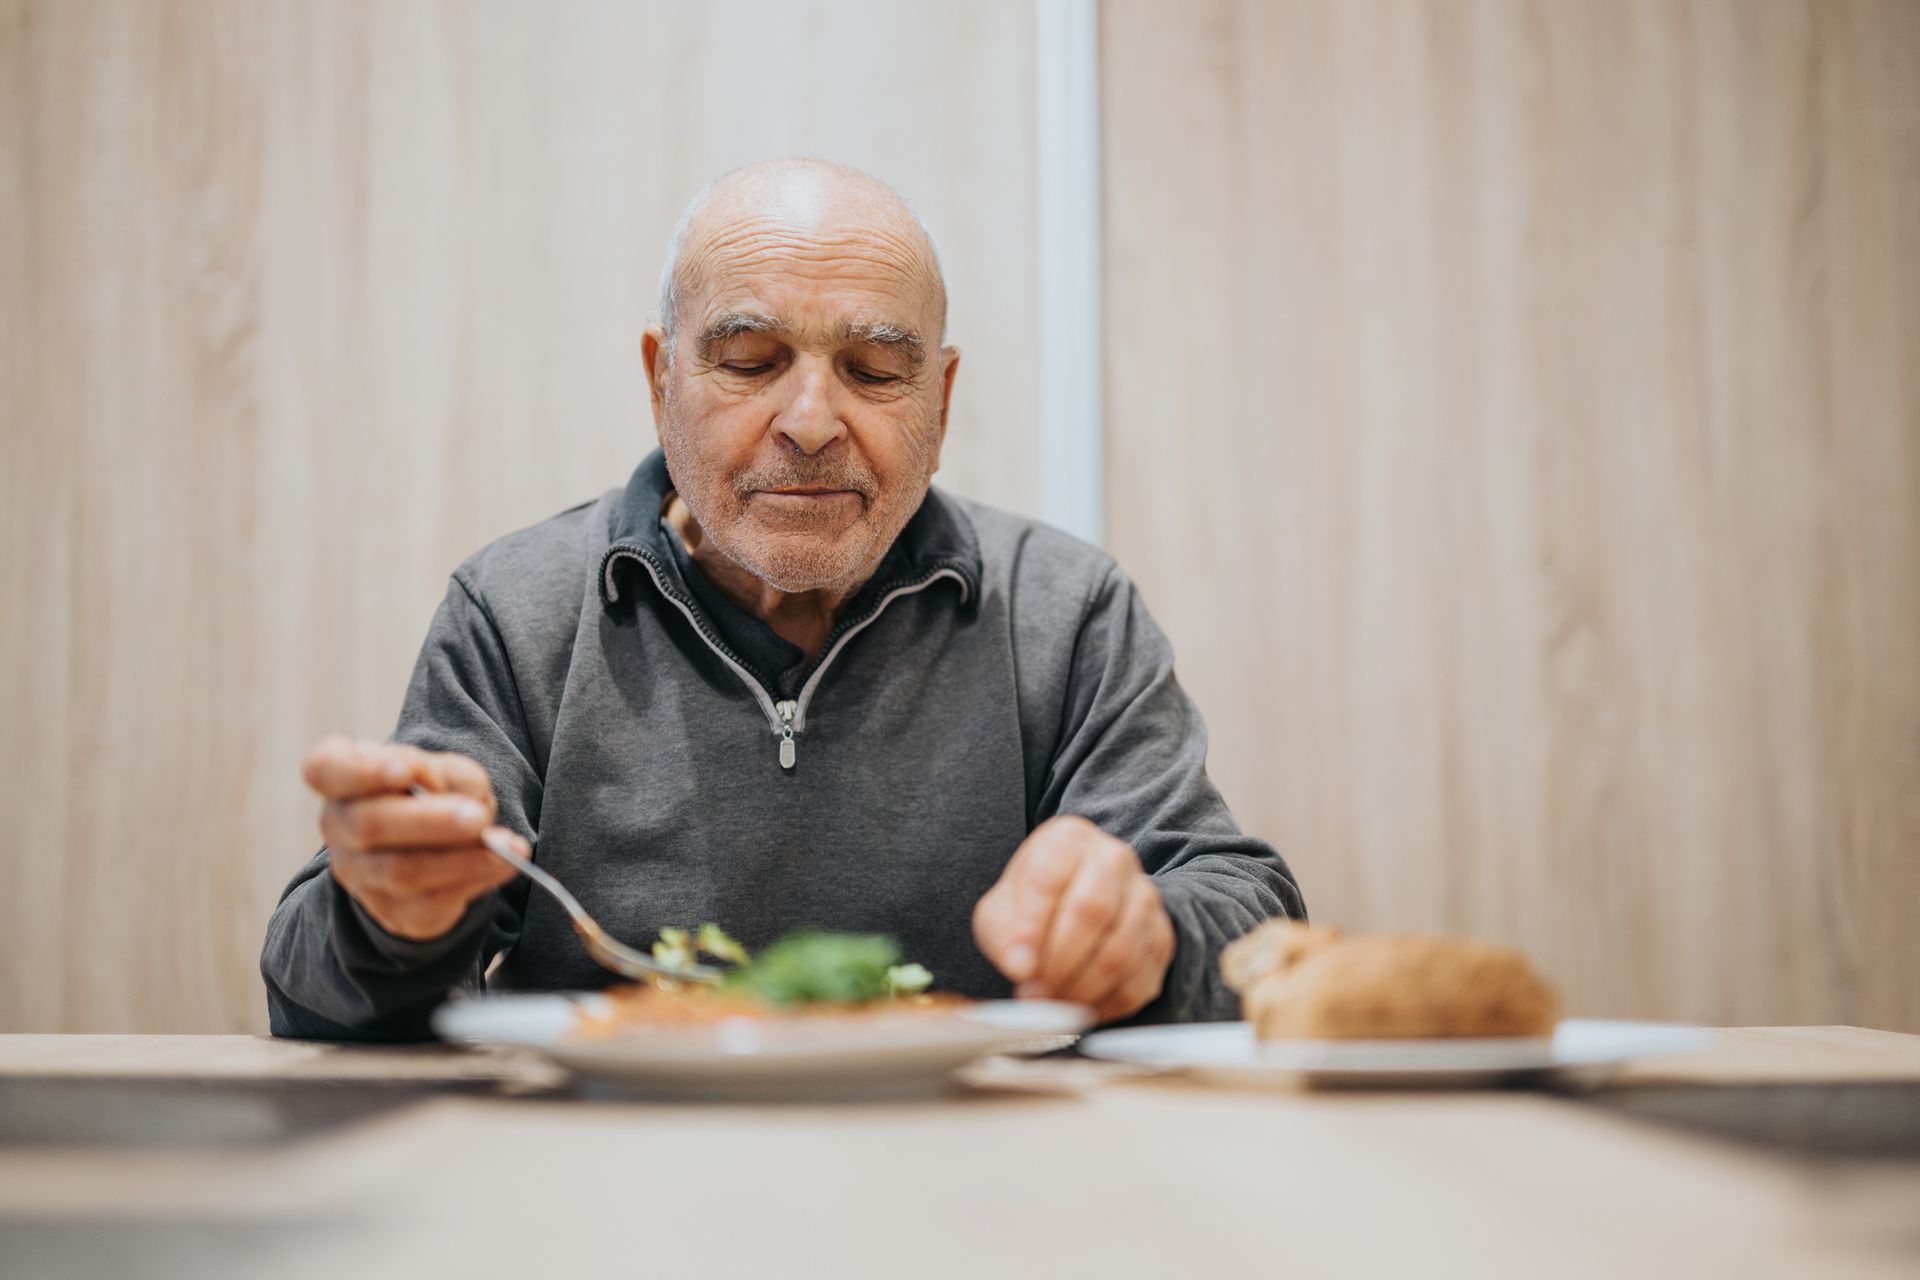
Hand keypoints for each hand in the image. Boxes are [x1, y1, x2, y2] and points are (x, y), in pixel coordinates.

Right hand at [302, 735, 527, 940]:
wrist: (434, 846)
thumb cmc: (432, 793)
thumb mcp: (446, 771)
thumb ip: (444, 773)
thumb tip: (437, 792)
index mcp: (340, 778)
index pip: (325, 770)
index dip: (361, 772)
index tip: (404, 770)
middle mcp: (339, 827)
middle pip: (368, 826)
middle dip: (428, 821)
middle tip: (476, 817)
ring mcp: (361, 875)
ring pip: (402, 871)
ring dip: (461, 858)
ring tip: (506, 845)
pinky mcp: (394, 912)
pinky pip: (431, 901)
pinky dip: (475, 879)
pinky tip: (504, 862)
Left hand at [972, 815, 1175, 1023]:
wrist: (1076, 906)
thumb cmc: (1034, 907)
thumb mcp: (1001, 911)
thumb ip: (1004, 936)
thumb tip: (1022, 968)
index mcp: (1068, 840)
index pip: (1048, 879)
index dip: (1031, 928)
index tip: (1019, 968)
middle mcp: (1113, 859)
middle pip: (1092, 911)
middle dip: (1060, 963)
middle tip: (1035, 994)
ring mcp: (1144, 897)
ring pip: (1121, 950)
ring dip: (1082, 988)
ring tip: (1052, 1004)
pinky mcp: (1162, 937)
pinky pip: (1141, 979)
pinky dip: (1107, 1004)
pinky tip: (1079, 1009)